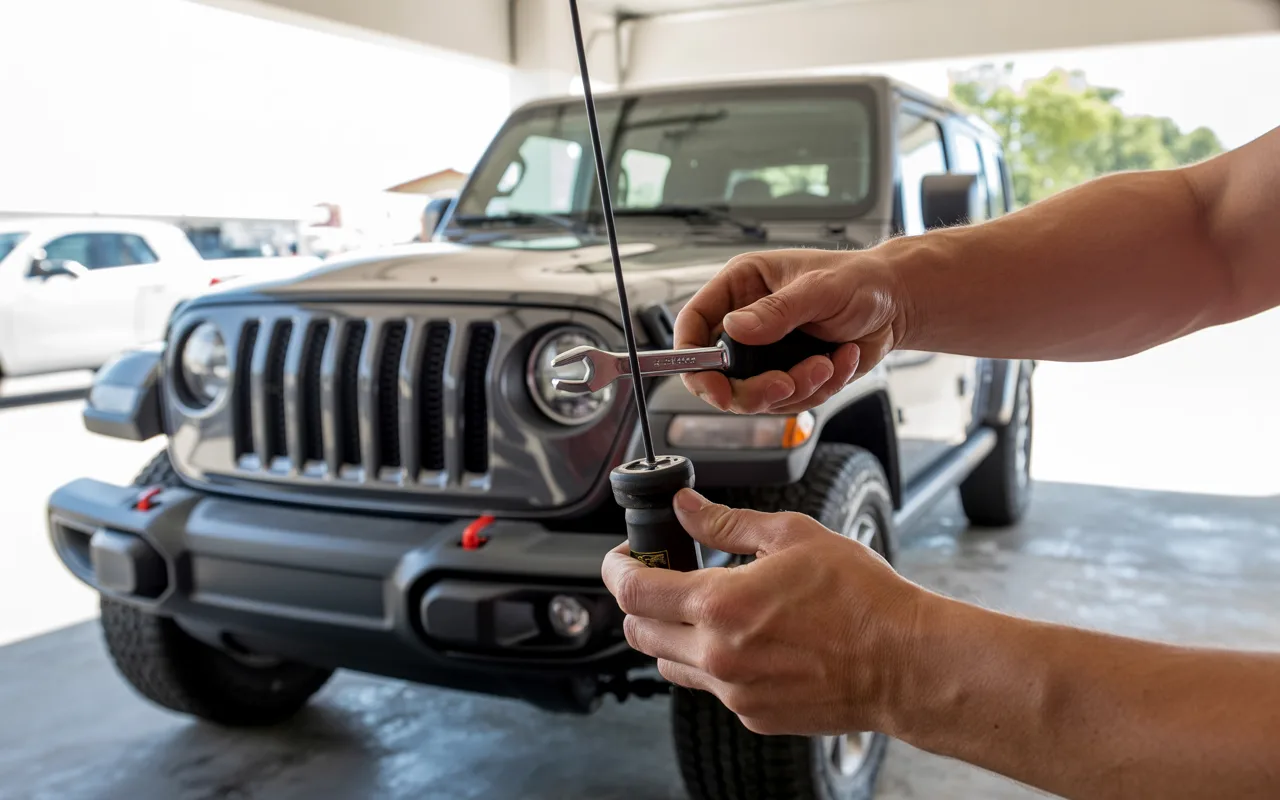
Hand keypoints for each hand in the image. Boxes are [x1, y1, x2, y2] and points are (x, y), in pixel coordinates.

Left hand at [601, 488, 925, 736]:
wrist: (904, 662)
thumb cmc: (861, 598)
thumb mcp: (792, 537)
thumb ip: (726, 524)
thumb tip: (685, 507)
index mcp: (720, 605)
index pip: (633, 591)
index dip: (617, 568)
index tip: (624, 556)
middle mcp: (718, 656)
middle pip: (639, 632)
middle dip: (638, 600)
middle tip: (660, 576)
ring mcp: (734, 693)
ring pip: (668, 664)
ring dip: (671, 633)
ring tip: (705, 607)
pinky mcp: (753, 716)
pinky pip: (709, 688)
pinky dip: (710, 661)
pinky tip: (744, 639)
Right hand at [674, 248, 907, 413]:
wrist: (897, 304)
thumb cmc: (861, 281)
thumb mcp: (819, 289)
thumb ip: (776, 311)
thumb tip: (735, 329)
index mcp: (740, 287)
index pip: (694, 325)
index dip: (692, 359)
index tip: (713, 385)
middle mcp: (747, 322)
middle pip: (719, 375)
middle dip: (754, 390)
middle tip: (787, 384)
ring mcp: (766, 353)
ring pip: (755, 395)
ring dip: (796, 389)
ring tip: (828, 363)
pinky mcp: (788, 373)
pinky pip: (789, 402)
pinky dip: (818, 390)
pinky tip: (840, 362)